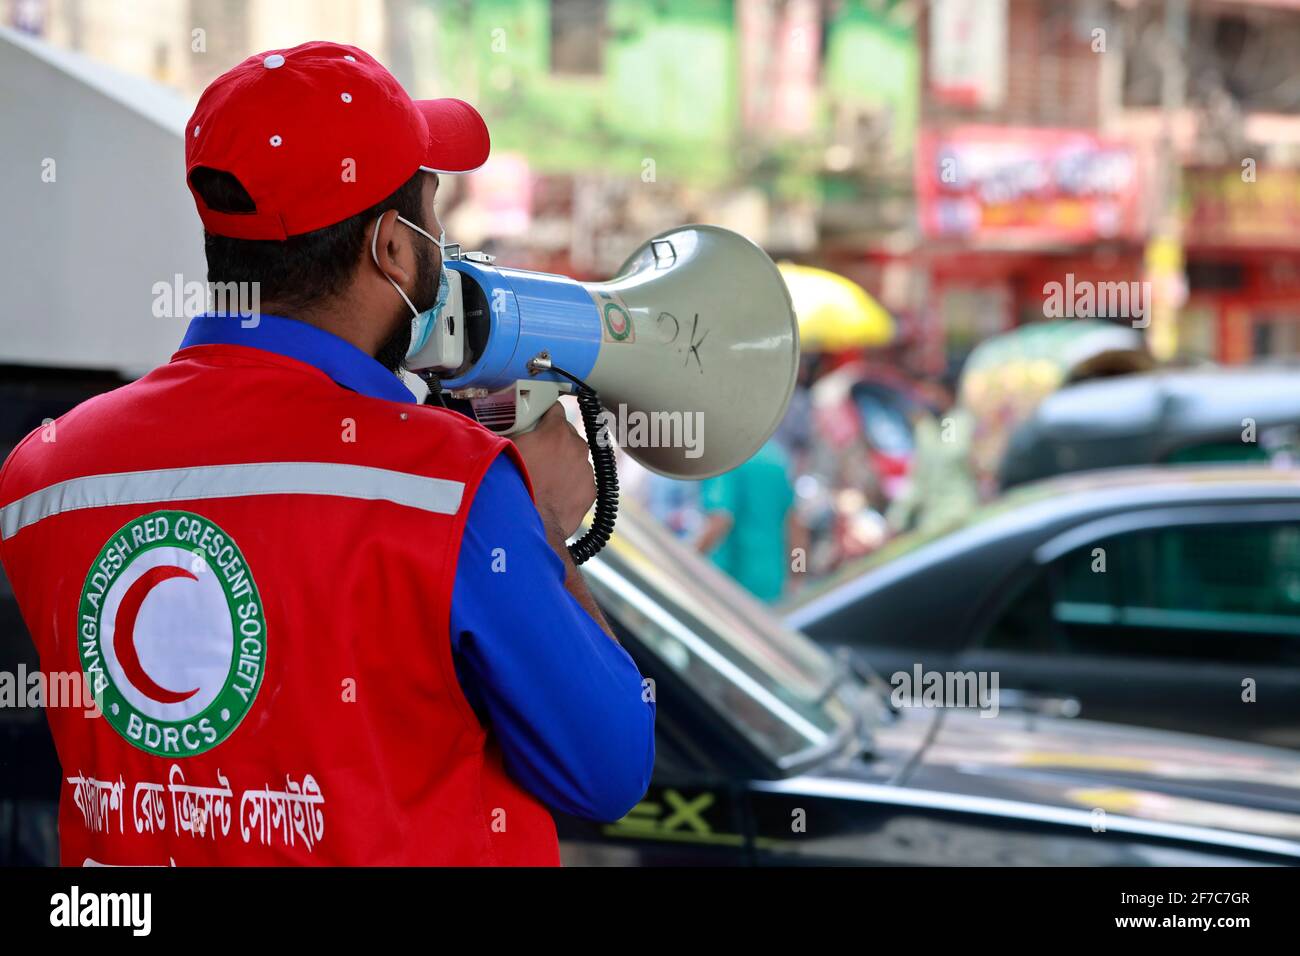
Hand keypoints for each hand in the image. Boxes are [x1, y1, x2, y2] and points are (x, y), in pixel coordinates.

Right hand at [511, 402, 595, 538]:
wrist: (527, 523)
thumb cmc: (511, 486)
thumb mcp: (502, 450)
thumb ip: (508, 433)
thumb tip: (499, 428)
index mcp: (556, 431)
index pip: (555, 409)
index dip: (544, 415)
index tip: (537, 421)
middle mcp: (576, 447)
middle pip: (567, 435)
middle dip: (554, 441)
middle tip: (537, 454)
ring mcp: (586, 470)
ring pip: (576, 458)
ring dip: (564, 463)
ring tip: (545, 478)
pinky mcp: (590, 492)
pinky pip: (581, 481)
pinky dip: (572, 483)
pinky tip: (555, 493)